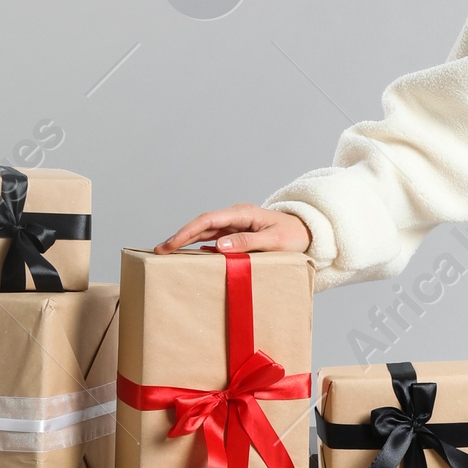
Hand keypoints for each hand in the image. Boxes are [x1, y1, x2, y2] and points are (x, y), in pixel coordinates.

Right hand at [155, 203, 311, 254]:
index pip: (207, 220)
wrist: (308, 232)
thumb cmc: (294, 236)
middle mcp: (235, 216)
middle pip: (201, 224)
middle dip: (179, 237)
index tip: (170, 244)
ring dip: (186, 241)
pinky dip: (199, 244)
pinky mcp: (237, 233)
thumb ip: (248, 242)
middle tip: (158, 251)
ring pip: (205, 231)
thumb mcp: (274, 241)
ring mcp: (235, 224)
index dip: (186, 231)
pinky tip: (189, 254)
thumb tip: (219, 245)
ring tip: (167, 253)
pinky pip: (214, 238)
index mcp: (242, 214)